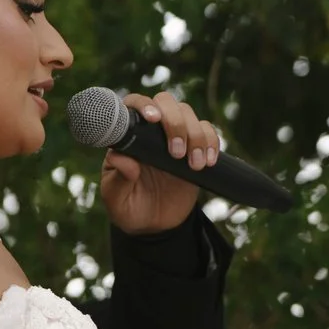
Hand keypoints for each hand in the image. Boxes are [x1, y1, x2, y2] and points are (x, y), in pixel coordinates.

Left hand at [101, 89, 220, 236]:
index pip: (134, 106)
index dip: (144, 105)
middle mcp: (151, 130)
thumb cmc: (129, 207)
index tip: (153, 119)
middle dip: (175, 122)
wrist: (155, 225)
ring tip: (194, 164)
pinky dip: (212, 142)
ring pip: (189, 114)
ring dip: (196, 135)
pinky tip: (208, 162)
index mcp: (128, 137)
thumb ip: (119, 178)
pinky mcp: (195, 148)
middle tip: (176, 153)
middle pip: (166, 102)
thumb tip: (120, 158)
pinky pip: (208, 133)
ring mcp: (174, 137)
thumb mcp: (116, 198)